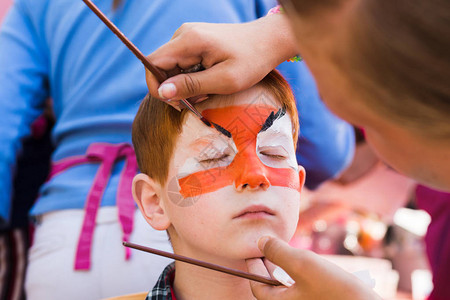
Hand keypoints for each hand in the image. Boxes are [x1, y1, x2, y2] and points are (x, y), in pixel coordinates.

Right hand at [146, 13, 296, 106]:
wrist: (269, 41)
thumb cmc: (251, 61)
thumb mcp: (223, 80)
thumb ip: (191, 85)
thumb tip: (162, 92)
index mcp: (188, 41)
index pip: (152, 63)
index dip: (156, 86)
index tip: (175, 102)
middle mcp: (183, 34)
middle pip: (161, 67)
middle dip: (175, 89)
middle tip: (198, 100)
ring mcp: (188, 36)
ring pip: (172, 67)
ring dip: (185, 85)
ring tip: (208, 90)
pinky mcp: (195, 41)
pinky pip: (182, 63)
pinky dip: (191, 77)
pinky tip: (209, 82)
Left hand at [246, 236, 380, 299]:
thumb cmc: (334, 289)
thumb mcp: (302, 264)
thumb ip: (278, 251)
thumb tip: (260, 241)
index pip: (257, 284)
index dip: (253, 264)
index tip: (253, 248)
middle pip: (271, 285)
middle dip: (269, 265)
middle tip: (268, 246)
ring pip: (286, 286)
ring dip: (284, 268)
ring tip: (286, 251)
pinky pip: (301, 289)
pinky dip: (299, 275)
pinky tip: (307, 264)